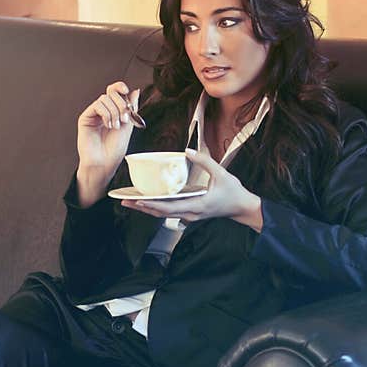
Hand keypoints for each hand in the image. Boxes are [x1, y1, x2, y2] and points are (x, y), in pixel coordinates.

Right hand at [77, 82, 138, 176]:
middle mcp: (103, 110)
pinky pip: (97, 105)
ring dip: (114, 112)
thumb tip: (136, 91)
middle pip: (111, 93)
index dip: (120, 87)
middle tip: (125, 119)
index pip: (115, 91)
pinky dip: (106, 113)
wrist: (105, 162)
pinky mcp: (86, 118)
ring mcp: (94, 114)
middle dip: (121, 103)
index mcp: (113, 110)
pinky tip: (108, 125)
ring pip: (105, 98)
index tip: (127, 91)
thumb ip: (131, 108)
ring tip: (116, 126)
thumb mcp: (128, 125)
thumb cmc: (115, 149)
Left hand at [121, 149, 263, 231]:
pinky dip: (156, 208)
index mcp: (196, 205)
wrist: (242, 208)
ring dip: (146, 209)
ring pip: (163, 215)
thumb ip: (204, 161)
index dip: (151, 204)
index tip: (137, 200)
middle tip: (124, 201)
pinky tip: (147, 202)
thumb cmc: (233, 192)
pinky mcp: (190, 214)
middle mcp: (190, 213)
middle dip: (141, 208)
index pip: (169, 207)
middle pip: (160, 213)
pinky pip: (169, 213)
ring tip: (130, 202)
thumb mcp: (221, 174)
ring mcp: (189, 216)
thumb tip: (187, 150)